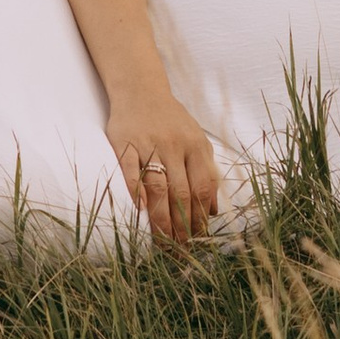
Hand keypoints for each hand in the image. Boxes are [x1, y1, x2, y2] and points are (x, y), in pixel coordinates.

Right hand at [105, 90, 222, 242]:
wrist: (141, 89)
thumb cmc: (171, 120)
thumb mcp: (197, 141)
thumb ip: (207, 172)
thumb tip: (214, 210)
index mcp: (195, 146)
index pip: (201, 188)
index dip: (200, 216)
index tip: (198, 239)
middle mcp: (174, 145)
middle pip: (180, 193)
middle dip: (182, 226)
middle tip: (181, 249)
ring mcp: (148, 143)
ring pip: (157, 187)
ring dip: (161, 219)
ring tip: (163, 242)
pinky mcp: (125, 143)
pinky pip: (130, 170)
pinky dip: (135, 190)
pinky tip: (139, 211)